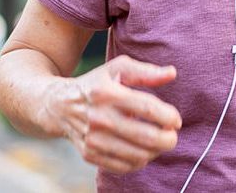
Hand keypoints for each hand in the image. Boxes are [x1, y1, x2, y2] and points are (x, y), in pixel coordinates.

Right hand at [48, 55, 180, 173]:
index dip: (169, 116)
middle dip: (168, 139)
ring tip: (159, 142)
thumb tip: (172, 73)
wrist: (59, 105)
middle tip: (172, 135)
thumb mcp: (117, 69)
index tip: (176, 120)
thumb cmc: (96, 84)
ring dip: (156, 151)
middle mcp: (99, 118)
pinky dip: (140, 161)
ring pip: (138, 155)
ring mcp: (93, 139)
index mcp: (107, 93)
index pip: (148, 108)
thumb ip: (146, 71)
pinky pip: (124, 167)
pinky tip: (142, 150)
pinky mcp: (89, 154)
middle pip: (146, 137)